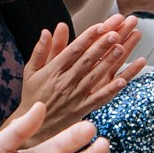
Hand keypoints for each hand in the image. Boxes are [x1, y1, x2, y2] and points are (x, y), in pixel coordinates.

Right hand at [18, 14, 142, 124]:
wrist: (33, 126)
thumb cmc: (33, 95)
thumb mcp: (31, 71)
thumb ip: (41, 50)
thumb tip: (47, 30)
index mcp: (53, 71)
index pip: (72, 51)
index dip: (87, 37)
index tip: (100, 26)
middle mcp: (64, 82)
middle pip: (86, 60)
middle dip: (101, 45)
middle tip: (116, 32)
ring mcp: (74, 96)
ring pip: (94, 76)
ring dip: (108, 62)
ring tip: (121, 47)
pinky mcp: (81, 109)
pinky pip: (98, 98)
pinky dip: (110, 89)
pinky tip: (122, 80)